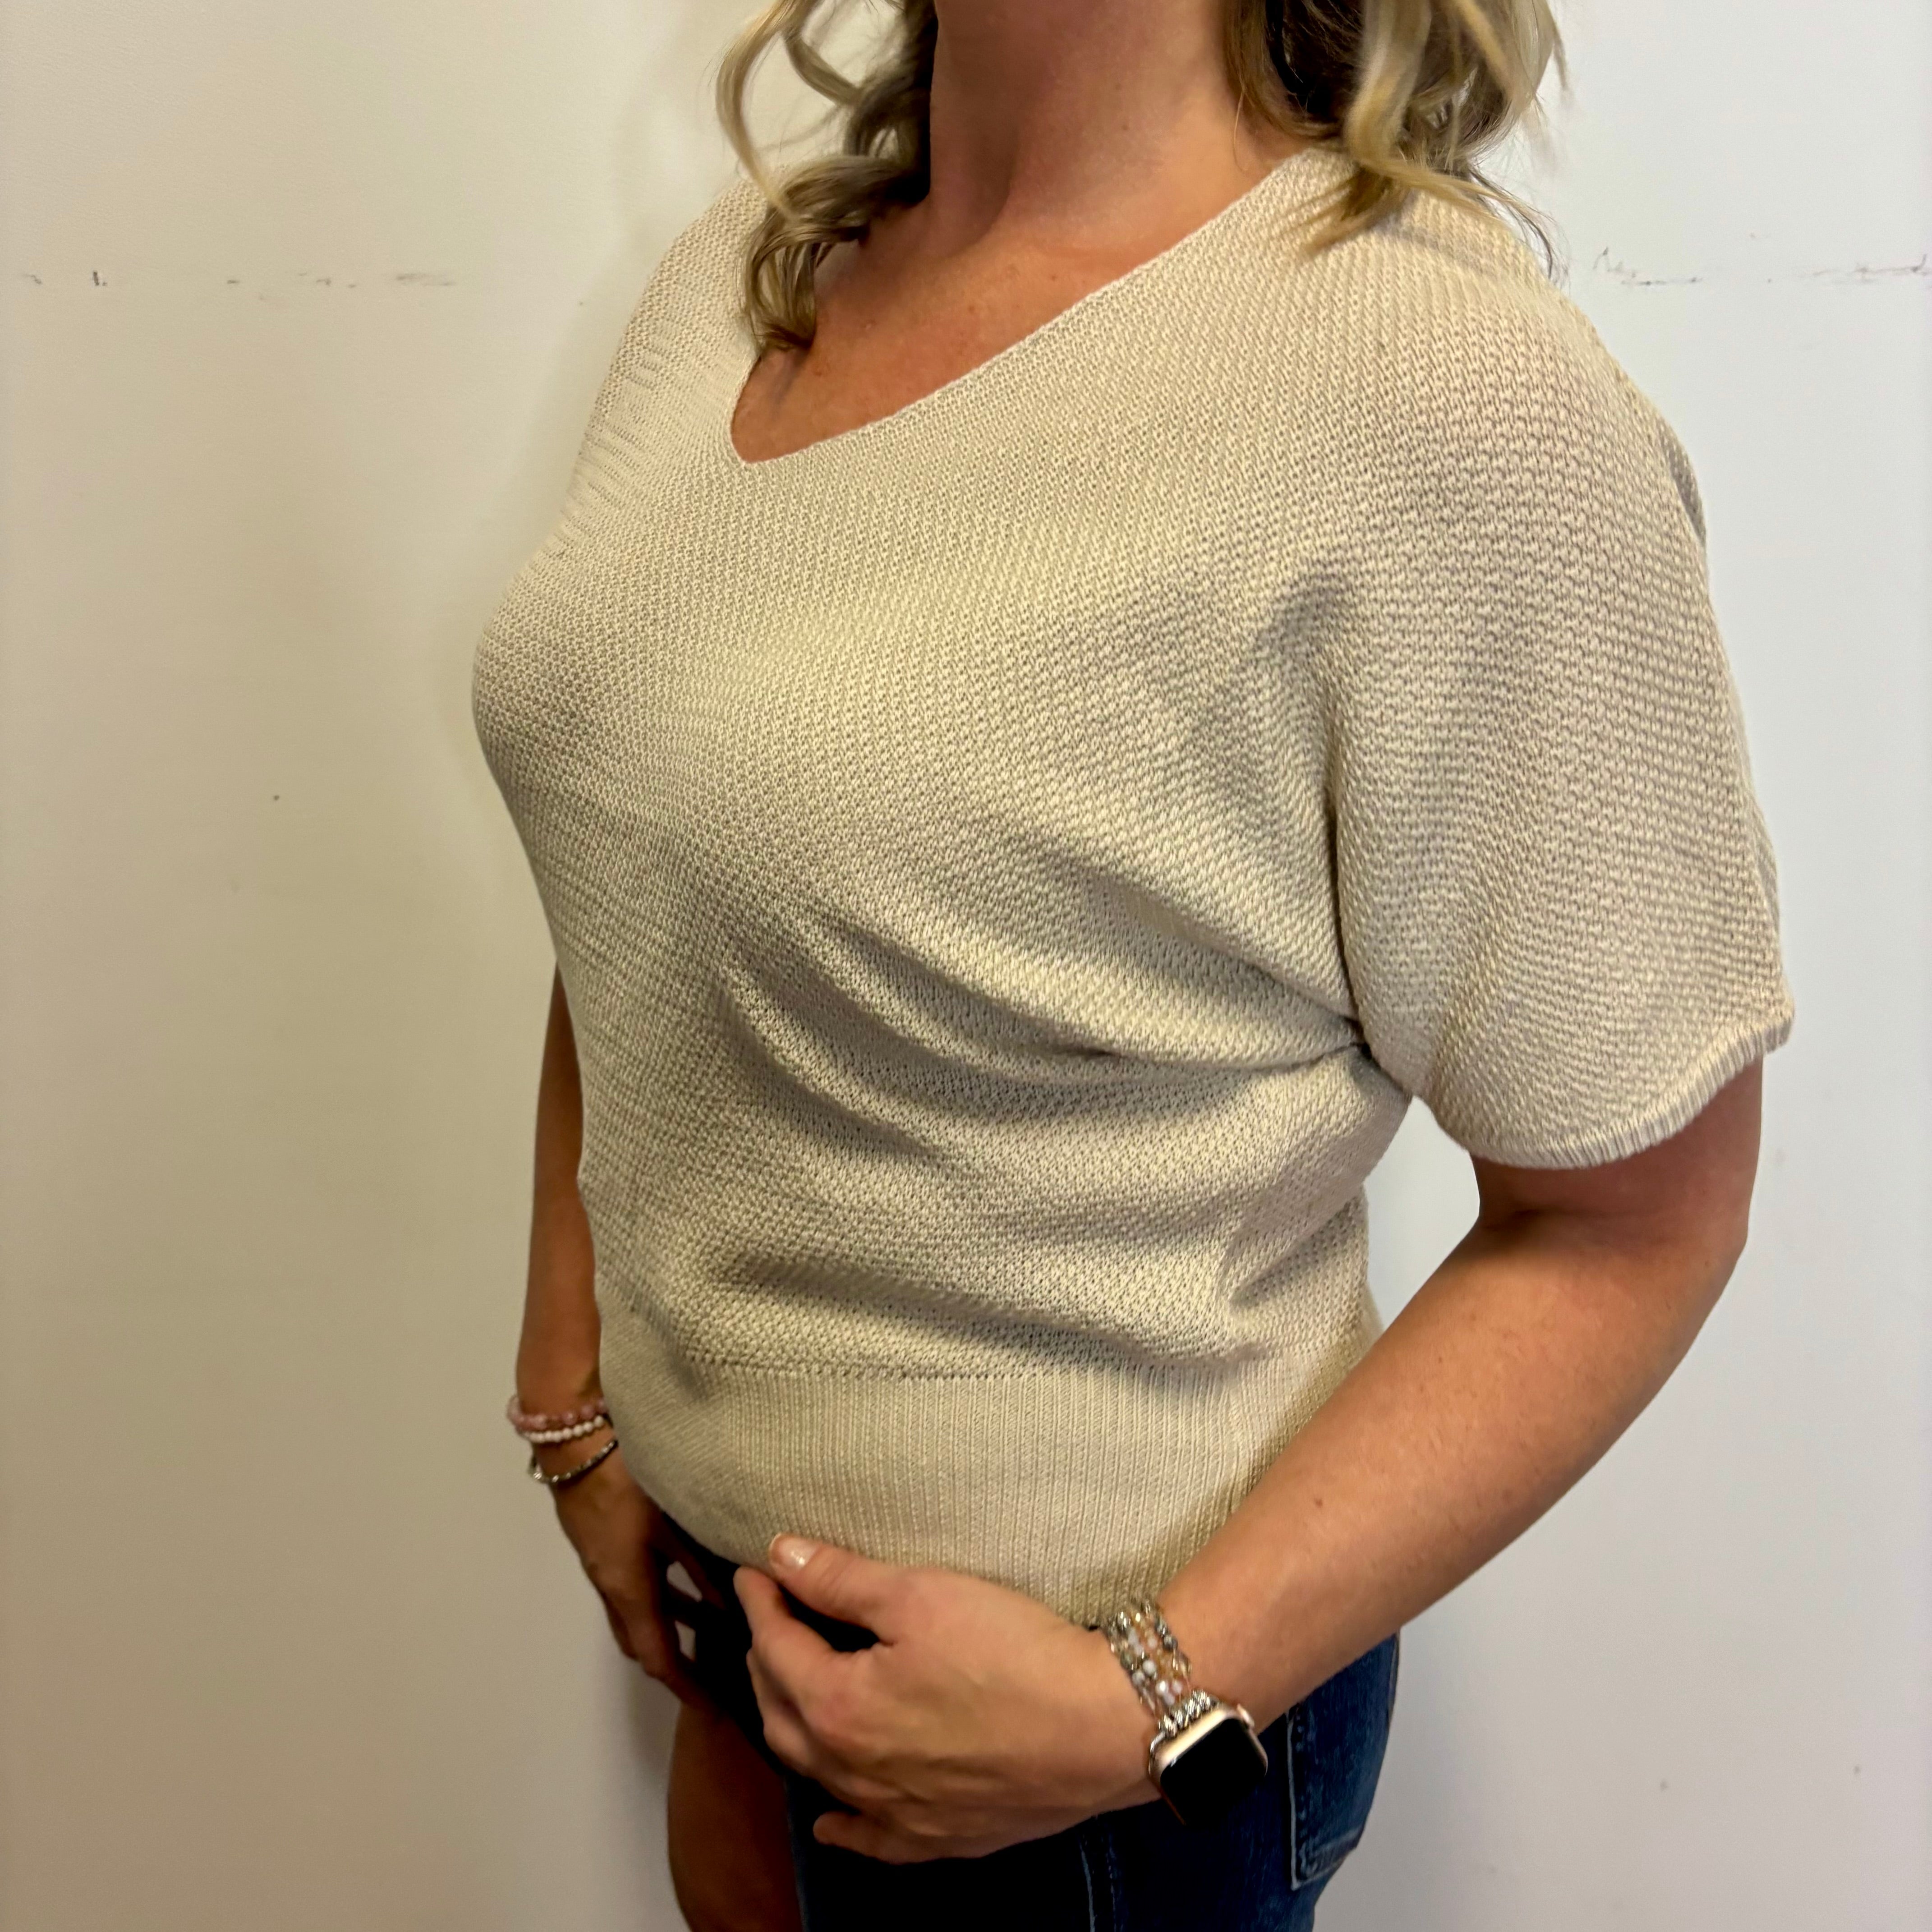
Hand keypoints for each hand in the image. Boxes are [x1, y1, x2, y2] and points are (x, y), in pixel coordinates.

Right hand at [544, 1437, 725, 1711]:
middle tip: (715, 1677)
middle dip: (676, 1666)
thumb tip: (739, 1606)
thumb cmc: (627, 1480)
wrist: (575, 1441)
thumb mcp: (675, 1524)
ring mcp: (603, 1565)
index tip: (713, 1710)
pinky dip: (663, 1596)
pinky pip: (635, 1587)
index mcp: (628, 1589)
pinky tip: (689, 1582)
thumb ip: (705, 1566)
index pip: (658, 1657)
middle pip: (642, 1643)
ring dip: (671, 1628)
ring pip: (638, 1614)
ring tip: (713, 1633)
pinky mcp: (602, 1543)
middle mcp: (612, 1586)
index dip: (686, 1687)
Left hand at [734, 1536, 1157, 1863]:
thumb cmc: (1009, 1651)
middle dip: (767, 1661)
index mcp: (838, 1709)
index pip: (778, 1647)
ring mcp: (894, 1814)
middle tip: (773, 1619)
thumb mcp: (920, 1595)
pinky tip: (829, 1818)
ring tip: (790, 1691)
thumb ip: (842, 1580)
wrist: (1100, 1726)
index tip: (757, 1570)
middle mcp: (853, 1772)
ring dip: (794, 1726)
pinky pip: (868, 1838)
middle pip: (782, 1714)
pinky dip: (840, 1823)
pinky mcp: (938, 1838)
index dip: (764, 1601)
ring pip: (817, 1773)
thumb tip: (781, 1556)